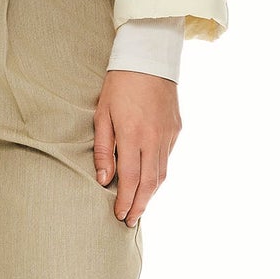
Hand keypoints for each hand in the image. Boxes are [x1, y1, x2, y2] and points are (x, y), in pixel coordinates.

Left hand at [94, 71, 180, 226]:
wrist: (149, 58)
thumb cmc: (119, 85)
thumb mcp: (102, 115)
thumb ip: (103, 149)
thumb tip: (104, 180)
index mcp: (133, 135)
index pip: (130, 179)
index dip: (125, 201)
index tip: (119, 215)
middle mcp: (154, 138)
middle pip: (149, 183)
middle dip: (140, 206)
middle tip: (130, 221)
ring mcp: (168, 134)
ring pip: (162, 174)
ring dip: (151, 194)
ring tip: (139, 206)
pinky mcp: (177, 129)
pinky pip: (167, 158)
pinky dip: (158, 174)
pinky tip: (148, 180)